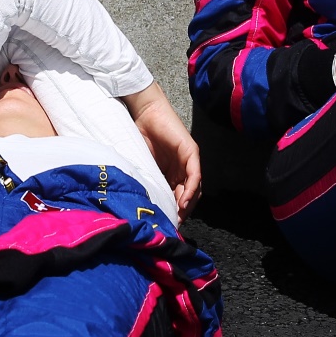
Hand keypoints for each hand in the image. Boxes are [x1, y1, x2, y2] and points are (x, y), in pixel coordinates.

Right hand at [121, 82, 202, 211]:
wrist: (144, 113)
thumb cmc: (141, 136)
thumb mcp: (144, 166)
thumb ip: (149, 181)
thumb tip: (144, 205)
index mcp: (172, 172)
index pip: (178, 195)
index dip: (174, 210)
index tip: (167, 223)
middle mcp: (183, 168)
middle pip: (189, 194)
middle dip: (182, 210)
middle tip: (174, 223)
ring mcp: (189, 160)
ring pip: (194, 187)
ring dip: (188, 203)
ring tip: (179, 215)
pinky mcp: (191, 152)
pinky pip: (195, 174)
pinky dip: (191, 189)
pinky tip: (184, 200)